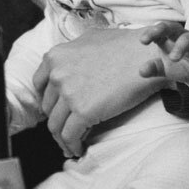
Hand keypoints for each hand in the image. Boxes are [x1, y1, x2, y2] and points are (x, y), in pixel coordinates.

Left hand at [33, 27, 168, 157]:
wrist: (148, 56)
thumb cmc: (126, 46)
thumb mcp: (91, 38)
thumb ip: (74, 51)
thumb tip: (70, 61)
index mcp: (55, 57)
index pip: (40, 84)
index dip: (48, 99)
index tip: (56, 109)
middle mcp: (57, 74)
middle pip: (48, 107)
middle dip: (57, 119)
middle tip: (66, 129)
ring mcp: (68, 94)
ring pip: (55, 125)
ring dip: (61, 138)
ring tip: (70, 145)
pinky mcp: (83, 111)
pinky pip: (70, 135)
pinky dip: (72, 145)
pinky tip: (78, 149)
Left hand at [138, 22, 188, 85]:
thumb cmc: (182, 64)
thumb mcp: (166, 67)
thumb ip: (154, 68)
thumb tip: (141, 71)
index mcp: (170, 37)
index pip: (160, 30)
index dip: (151, 32)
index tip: (143, 40)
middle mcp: (183, 37)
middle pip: (173, 27)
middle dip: (163, 30)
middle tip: (154, 40)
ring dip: (181, 47)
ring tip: (173, 58)